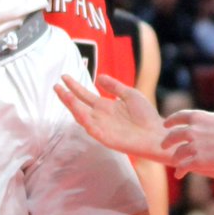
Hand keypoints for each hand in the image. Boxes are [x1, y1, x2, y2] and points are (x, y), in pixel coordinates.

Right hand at [54, 73, 168, 160]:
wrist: (157, 134)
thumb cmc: (146, 116)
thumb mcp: (130, 94)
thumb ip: (114, 86)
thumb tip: (99, 76)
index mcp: (106, 107)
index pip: (85, 95)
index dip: (75, 86)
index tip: (64, 77)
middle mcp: (101, 117)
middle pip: (79, 105)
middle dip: (67, 96)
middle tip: (56, 85)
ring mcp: (102, 128)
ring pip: (82, 116)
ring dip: (72, 106)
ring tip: (64, 94)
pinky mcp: (106, 138)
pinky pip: (92, 129)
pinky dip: (85, 120)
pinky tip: (78, 111)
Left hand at [162, 110, 213, 174]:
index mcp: (199, 117)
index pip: (178, 117)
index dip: (170, 121)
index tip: (166, 125)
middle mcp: (193, 130)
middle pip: (173, 136)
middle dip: (167, 141)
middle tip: (164, 145)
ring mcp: (194, 146)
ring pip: (178, 153)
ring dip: (175, 158)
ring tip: (176, 162)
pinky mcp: (199, 161)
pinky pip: (184, 167)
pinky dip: (180, 171)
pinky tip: (179, 174)